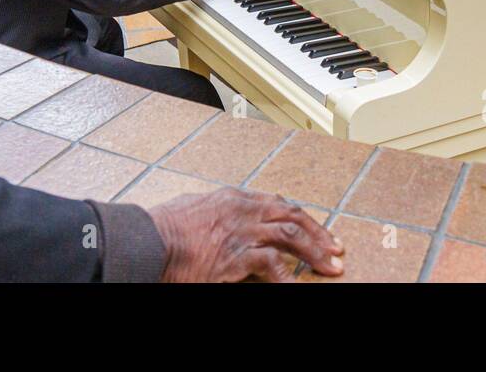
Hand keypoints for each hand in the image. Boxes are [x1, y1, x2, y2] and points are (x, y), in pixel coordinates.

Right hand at [148, 188, 344, 281]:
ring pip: (291, 236)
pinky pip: (273, 265)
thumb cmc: (163, 228)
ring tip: (331, 268)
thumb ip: (218, 211)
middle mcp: (243, 210)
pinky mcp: (237, 257)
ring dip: (315, 252)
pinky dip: (289, 278)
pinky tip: (298, 287)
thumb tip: (227, 220)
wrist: (148, 242)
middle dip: (319, 233)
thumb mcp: (194, 207)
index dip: (302, 219)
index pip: (279, 204)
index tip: (317, 231)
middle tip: (336, 250)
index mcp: (234, 198)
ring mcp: (242, 232)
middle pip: (292, 216)